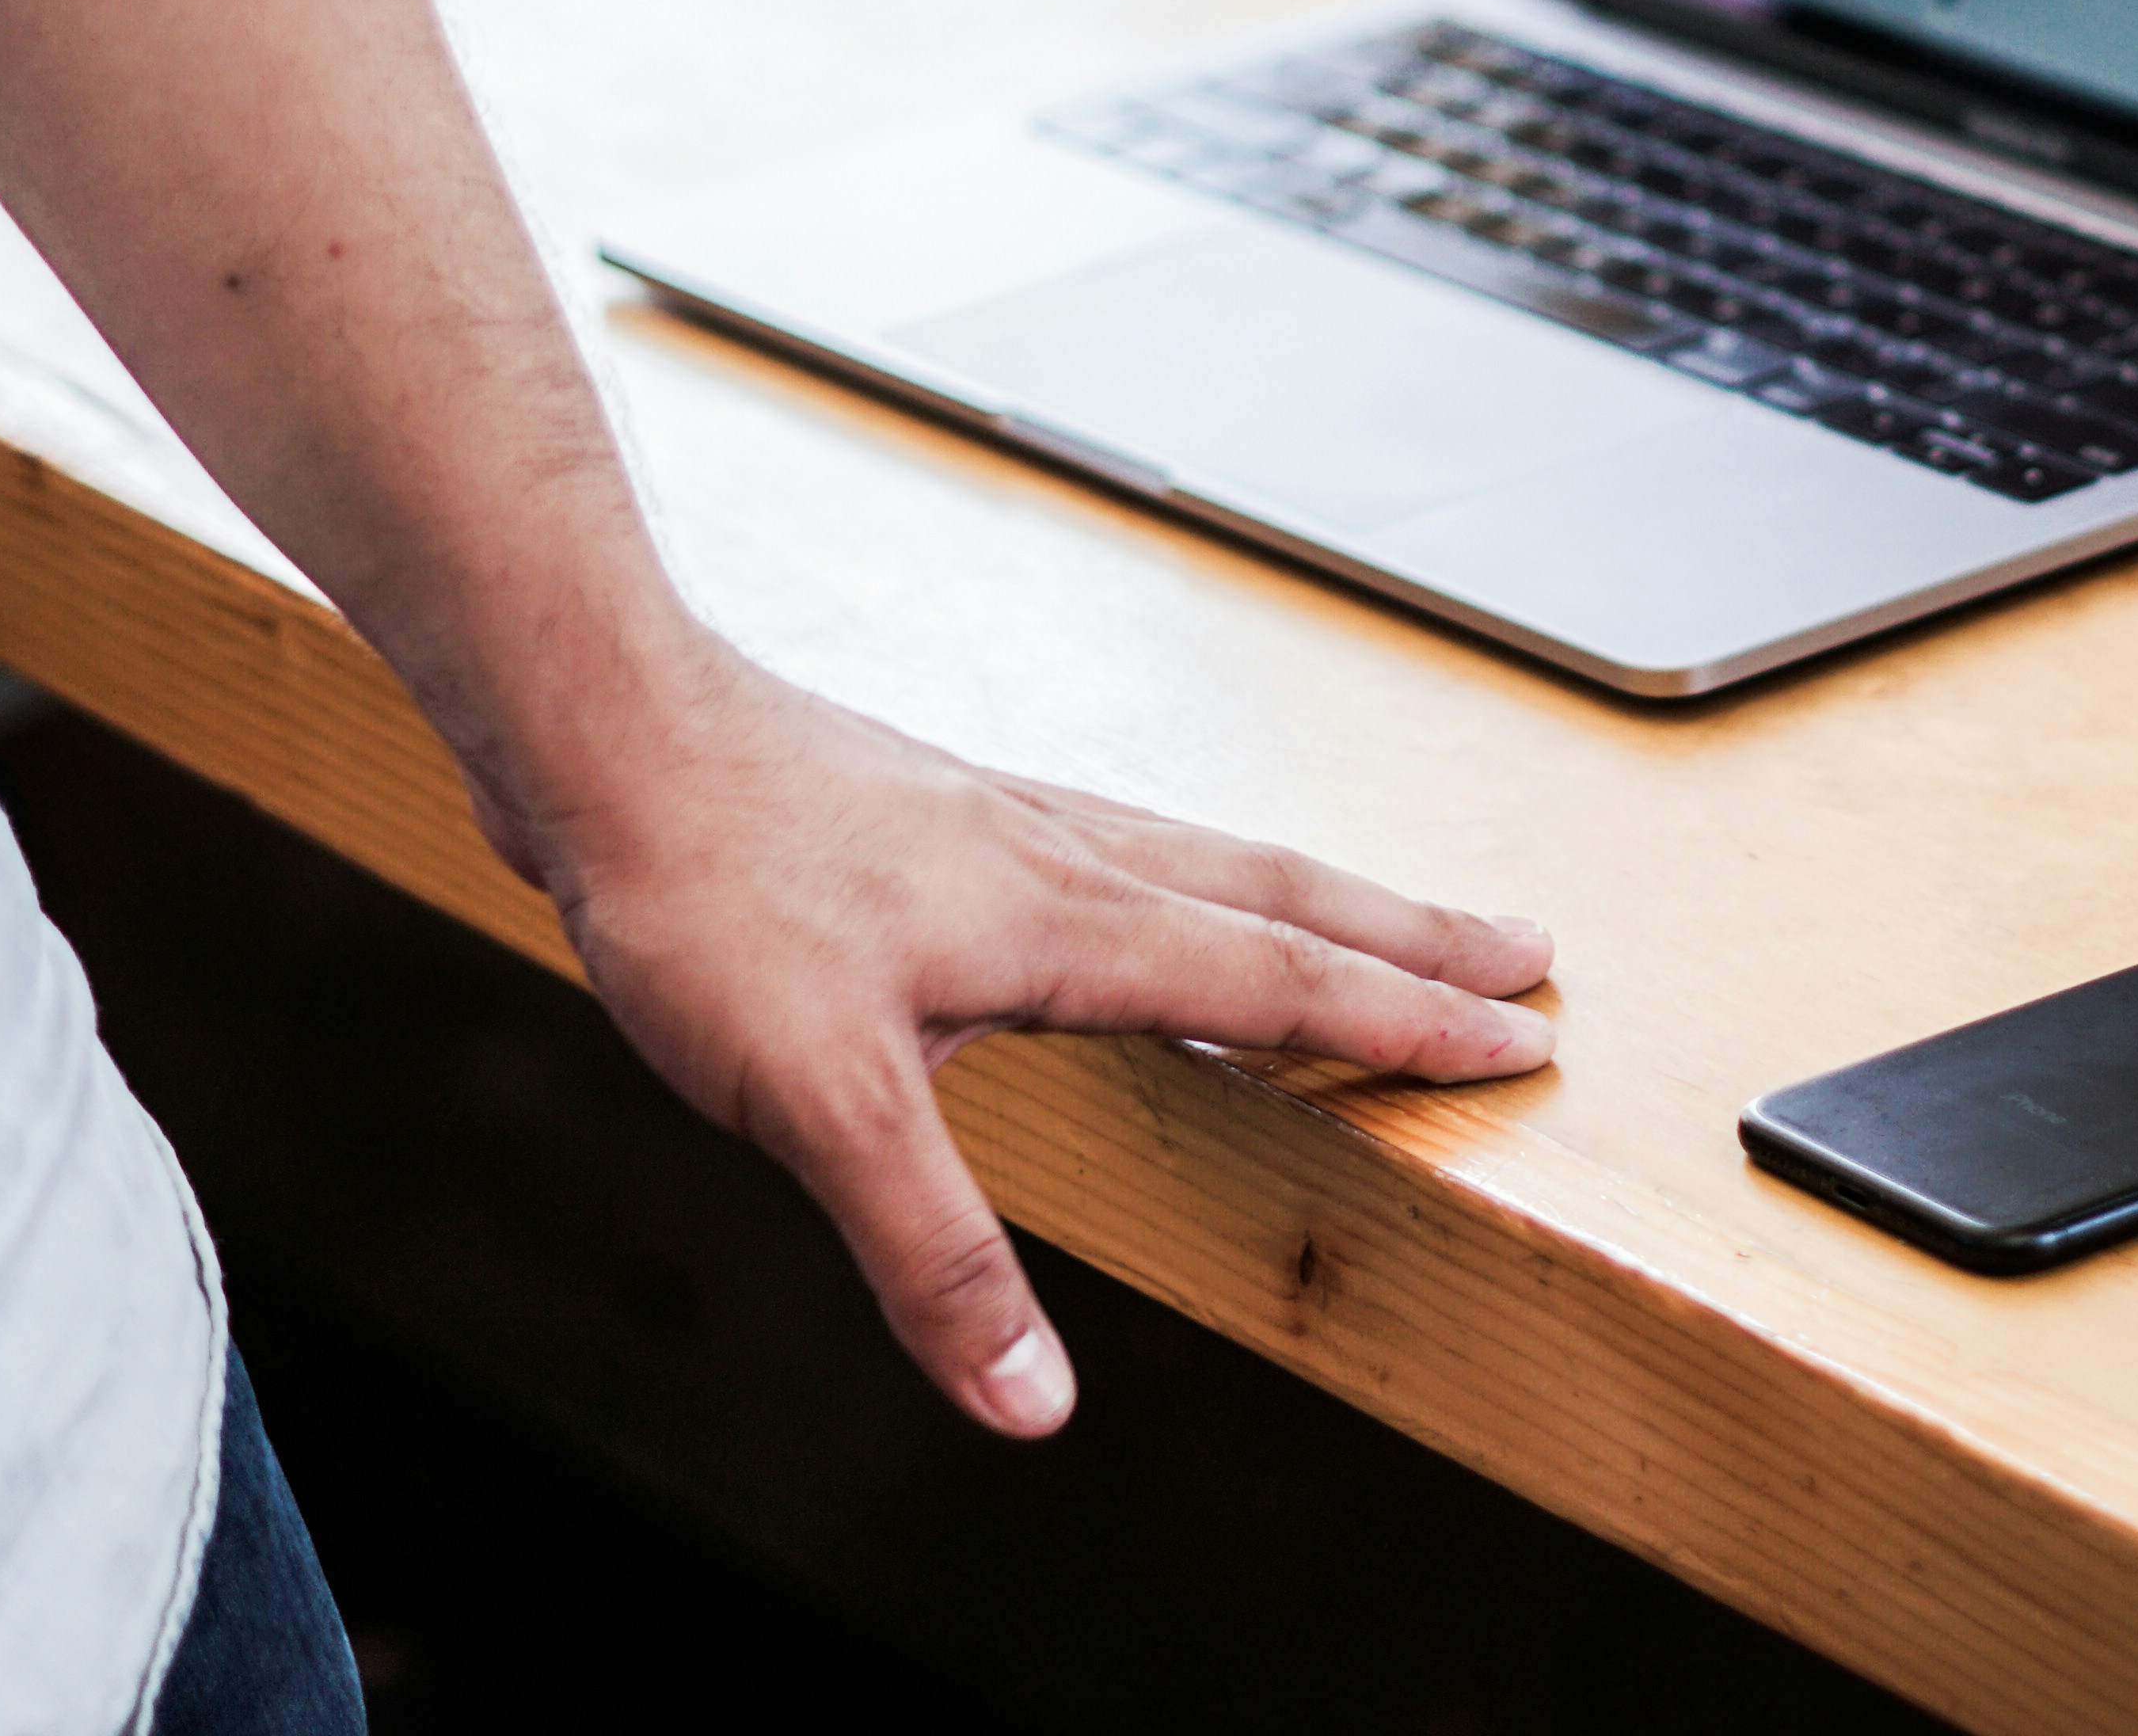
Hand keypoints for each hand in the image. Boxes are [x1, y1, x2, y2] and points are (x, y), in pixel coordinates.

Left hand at [475, 627, 1556, 1438]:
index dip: (1406, 1022)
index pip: (1279, 985)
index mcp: (1068, 921)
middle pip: (1284, 895)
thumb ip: (936, 1254)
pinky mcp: (942, 812)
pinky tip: (1152, 887)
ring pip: (1210, 855)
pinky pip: (1124, 837)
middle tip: (1528, 950)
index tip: (1521, 1040)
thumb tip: (1032, 1403)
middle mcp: (1063, 854)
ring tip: (1390, 914)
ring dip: (1321, 894)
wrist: (609, 735)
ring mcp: (1004, 820)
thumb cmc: (709, 890)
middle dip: (1414, 936)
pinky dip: (1195, 869)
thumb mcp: (824, 1105)